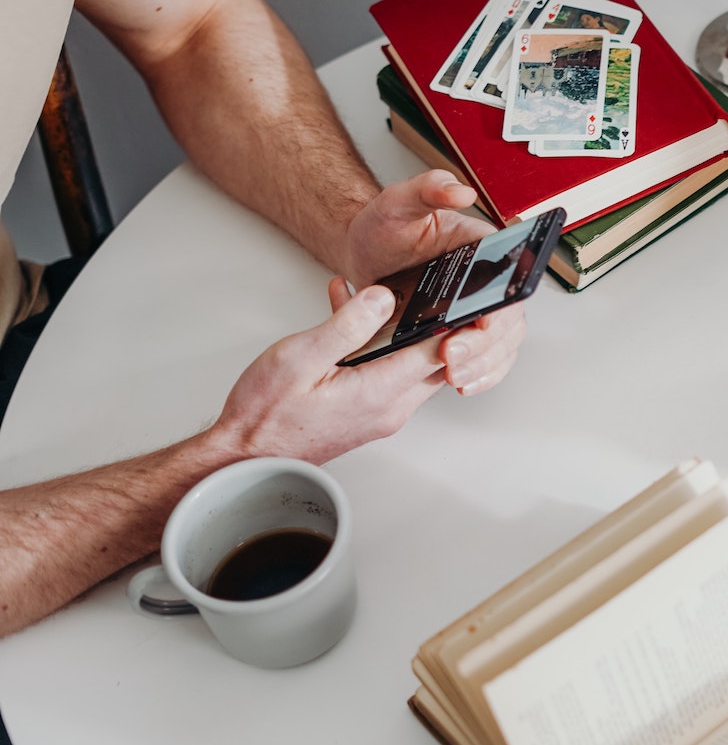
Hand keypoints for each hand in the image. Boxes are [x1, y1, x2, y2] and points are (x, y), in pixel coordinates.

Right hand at [213, 281, 450, 463]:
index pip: (441, 352)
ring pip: (411, 363)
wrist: (245, 458)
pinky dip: (378, 345)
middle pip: (436, 359)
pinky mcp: (368, 412)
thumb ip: (346, 325)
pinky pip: (388, 372)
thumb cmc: (265, 415)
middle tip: (429, 287)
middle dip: (434, 321)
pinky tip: (349, 317)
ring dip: (399, 330)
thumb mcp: (300, 357)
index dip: (458, 322)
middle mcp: (390, 406)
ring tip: (374, 295)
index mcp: (380, 392)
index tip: (465, 295)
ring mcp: (382, 412)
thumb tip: (383, 298)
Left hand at [339, 170, 526, 394]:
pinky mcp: (462, 334)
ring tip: (454, 377)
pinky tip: (462, 384)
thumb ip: (428, 189)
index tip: (481, 324)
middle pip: (508, 323)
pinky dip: (480, 376)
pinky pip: (486, 361)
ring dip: (483, 366)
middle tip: (451, 356)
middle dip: (484, 347)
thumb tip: (460, 191)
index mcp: (484, 251)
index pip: (508, 283)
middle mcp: (488, 283)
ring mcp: (477, 312)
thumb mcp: (397, 201)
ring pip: (501, 347)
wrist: (365, 256)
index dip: (501, 308)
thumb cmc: (384, 228)